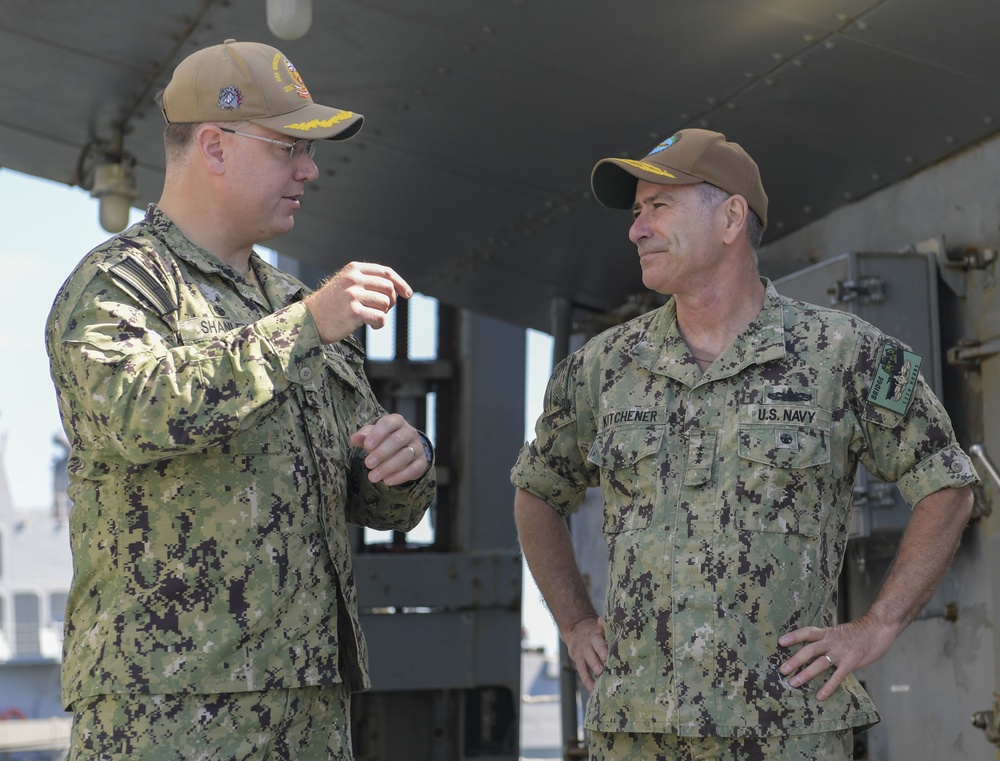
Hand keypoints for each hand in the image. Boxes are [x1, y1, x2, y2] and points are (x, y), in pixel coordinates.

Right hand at [304, 262, 412, 343]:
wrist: (308, 321)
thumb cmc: (331, 306)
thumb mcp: (346, 284)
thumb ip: (367, 282)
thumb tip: (396, 289)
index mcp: (353, 269)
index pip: (386, 272)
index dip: (400, 283)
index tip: (407, 294)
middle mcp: (354, 279)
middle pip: (389, 288)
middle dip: (390, 302)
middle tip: (379, 311)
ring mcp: (353, 295)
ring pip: (385, 303)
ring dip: (382, 314)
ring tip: (370, 318)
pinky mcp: (354, 312)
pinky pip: (380, 317)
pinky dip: (379, 324)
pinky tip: (370, 326)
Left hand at [350, 413, 428, 485]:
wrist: (404, 450)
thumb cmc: (384, 440)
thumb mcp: (372, 436)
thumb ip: (363, 436)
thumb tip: (354, 438)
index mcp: (397, 421)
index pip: (388, 423)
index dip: (378, 434)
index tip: (366, 446)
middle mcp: (410, 432)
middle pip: (397, 440)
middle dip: (381, 453)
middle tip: (368, 464)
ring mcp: (417, 447)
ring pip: (405, 455)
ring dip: (388, 467)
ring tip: (373, 477)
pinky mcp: (422, 462)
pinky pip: (414, 468)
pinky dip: (400, 476)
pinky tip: (387, 481)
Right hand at [565, 616, 608, 690]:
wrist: (576, 628)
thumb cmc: (595, 631)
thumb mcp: (599, 627)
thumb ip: (604, 628)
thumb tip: (603, 621)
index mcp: (595, 635)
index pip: (598, 640)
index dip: (601, 648)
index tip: (607, 656)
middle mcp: (587, 644)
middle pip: (591, 653)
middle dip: (596, 661)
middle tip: (603, 669)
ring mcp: (582, 652)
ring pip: (585, 663)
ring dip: (591, 671)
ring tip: (598, 680)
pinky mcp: (577, 660)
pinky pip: (581, 671)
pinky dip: (586, 680)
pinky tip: (592, 689)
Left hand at [778, 615, 895, 700]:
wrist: (878, 628)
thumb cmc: (858, 632)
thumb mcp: (838, 632)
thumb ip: (826, 640)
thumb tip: (813, 649)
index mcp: (827, 633)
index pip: (807, 632)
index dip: (793, 636)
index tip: (780, 642)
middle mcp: (831, 641)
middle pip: (809, 649)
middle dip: (795, 660)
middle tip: (782, 670)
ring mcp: (841, 652)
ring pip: (820, 663)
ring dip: (806, 674)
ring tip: (794, 683)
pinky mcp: (851, 662)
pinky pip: (837, 676)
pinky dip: (828, 687)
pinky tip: (820, 696)